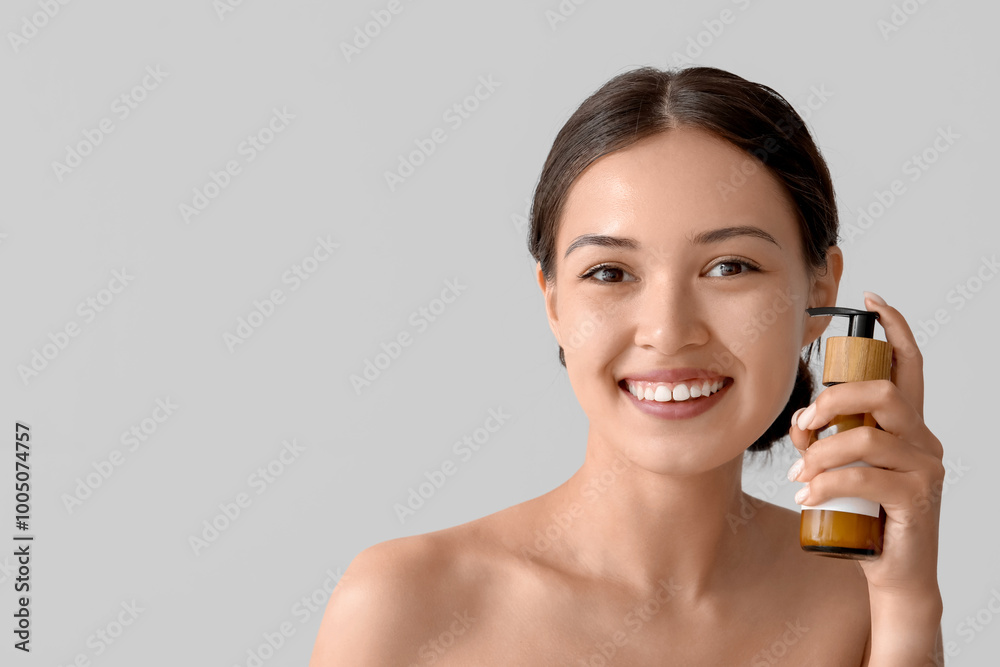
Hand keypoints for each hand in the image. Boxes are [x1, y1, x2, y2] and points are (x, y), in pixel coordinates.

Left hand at [787, 291, 944, 597]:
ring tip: (799, 473)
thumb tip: (798, 422)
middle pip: (884, 393)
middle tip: (802, 423)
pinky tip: (808, 497)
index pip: (909, 367)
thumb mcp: (839, 467)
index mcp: (907, 425)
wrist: (892, 572)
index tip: (872, 299)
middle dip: (834, 400)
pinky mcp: (917, 499)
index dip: (895, 329)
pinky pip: (863, 479)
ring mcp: (925, 468)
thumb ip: (822, 438)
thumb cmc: (862, 514)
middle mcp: (923, 439)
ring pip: (867, 438)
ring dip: (821, 452)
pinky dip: (826, 484)